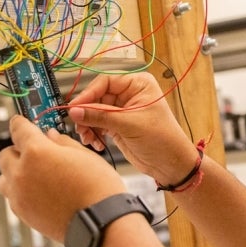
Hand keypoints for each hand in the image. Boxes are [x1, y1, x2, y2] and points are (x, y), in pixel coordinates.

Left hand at [0, 115, 124, 241]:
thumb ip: (62, 143)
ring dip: (15, 172)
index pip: (18, 129)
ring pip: (5, 177)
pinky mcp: (22, 213)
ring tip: (37, 174)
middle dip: (19, 150)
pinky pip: (13, 196)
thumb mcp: (84, 155)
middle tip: (37, 152)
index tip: (20, 122)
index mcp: (36, 151)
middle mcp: (21, 172)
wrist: (101, 223)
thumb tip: (51, 137)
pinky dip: (21, 190)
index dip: (20, 123)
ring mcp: (19, 195)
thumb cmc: (98, 189)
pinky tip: (41, 191)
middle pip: (6, 154)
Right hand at [67, 73, 198, 186]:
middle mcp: (129, 94)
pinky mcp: (117, 125)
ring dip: (87, 125)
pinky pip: (97, 124)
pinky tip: (96, 142)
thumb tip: (75, 110)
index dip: (89, 94)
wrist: (170, 164)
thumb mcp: (129, 124)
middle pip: (97, 97)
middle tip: (79, 126)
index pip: (105, 82)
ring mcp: (122, 110)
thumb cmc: (162, 139)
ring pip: (94, 112)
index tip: (75, 107)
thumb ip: (100, 116)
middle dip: (86, 113)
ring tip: (88, 137)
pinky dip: (93, 133)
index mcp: (138, 84)